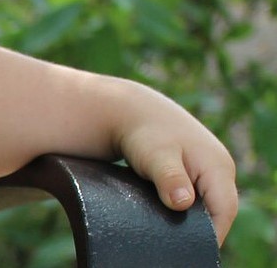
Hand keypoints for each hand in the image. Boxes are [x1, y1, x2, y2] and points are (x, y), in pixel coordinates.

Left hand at [116, 86, 237, 243]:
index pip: (225, 211)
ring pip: (206, 203)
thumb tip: (183, 203)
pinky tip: (167, 212)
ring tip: (170, 225)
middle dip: (202, 227)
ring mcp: (207, 169)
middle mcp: (218, 169)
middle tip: (177, 239)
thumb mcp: (155, 155)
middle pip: (218, 210)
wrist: (129, 110)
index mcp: (218, 166)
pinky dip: (184, 206)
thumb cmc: (143, 132)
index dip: (211, 232)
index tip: (191, 245)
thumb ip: (170, 179)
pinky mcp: (193, 171)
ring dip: (191, 216)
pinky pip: (195, 196)